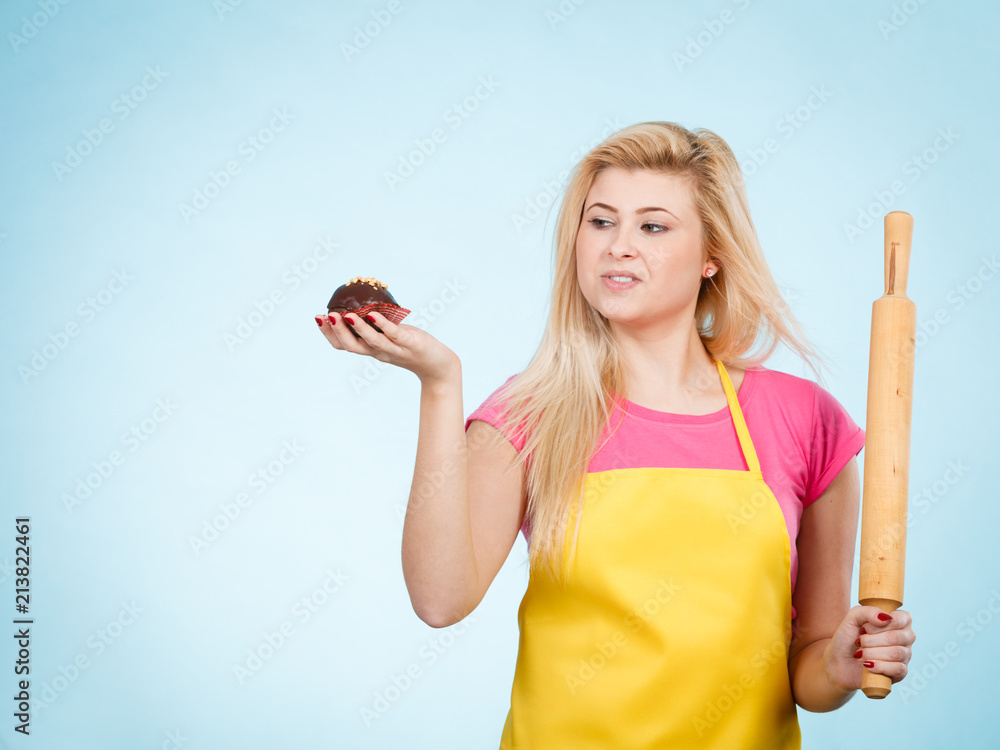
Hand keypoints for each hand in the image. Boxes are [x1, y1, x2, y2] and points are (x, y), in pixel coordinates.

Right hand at [316, 309, 459, 384]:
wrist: (438, 365)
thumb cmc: (413, 347)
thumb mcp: (391, 336)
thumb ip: (377, 326)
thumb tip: (364, 304)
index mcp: (371, 350)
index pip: (344, 345)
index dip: (329, 333)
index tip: (317, 318)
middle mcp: (379, 352)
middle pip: (352, 346)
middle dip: (336, 331)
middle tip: (326, 315)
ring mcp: (394, 349)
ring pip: (371, 342)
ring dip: (357, 329)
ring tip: (346, 315)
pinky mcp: (409, 344)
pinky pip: (393, 334)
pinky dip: (382, 325)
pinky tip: (373, 314)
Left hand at [823, 605, 915, 692]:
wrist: (839, 662)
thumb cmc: (848, 638)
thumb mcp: (852, 618)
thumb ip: (868, 611)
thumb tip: (886, 618)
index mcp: (898, 621)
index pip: (902, 618)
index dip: (880, 624)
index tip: (864, 628)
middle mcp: (905, 637)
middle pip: (897, 637)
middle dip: (871, 640)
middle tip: (859, 642)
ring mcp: (904, 655)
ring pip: (896, 653)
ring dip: (872, 653)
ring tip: (860, 653)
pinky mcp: (900, 673)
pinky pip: (898, 669)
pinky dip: (879, 666)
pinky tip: (868, 665)